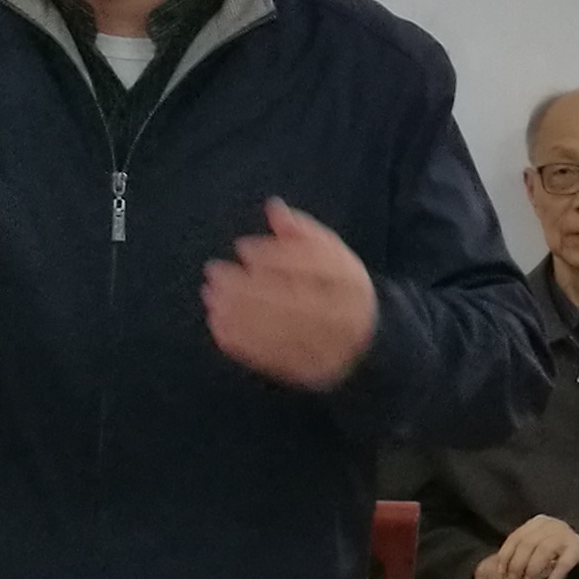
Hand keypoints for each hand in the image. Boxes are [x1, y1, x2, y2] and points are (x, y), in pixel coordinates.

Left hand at [202, 199, 377, 390]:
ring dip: (239, 315)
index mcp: (349, 281)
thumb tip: (274, 207)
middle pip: (292, 300)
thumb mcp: (330, 254)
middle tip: (214, 274)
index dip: (274, 256)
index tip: (242, 247)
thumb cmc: (338, 287)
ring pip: (279, 331)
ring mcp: (326, 347)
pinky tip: (218, 326)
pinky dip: (242, 343)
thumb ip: (301, 232)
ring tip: (211, 299)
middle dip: (247, 287)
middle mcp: (343, 315)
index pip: (312, 266)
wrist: (367, 339)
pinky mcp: (309, 371)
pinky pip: (272, 358)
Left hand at [484, 515, 578, 578]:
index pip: (516, 537)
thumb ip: (521, 556)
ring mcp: (566, 534)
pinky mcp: (578, 548)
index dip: (505, 557)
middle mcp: (552, 524)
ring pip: (543, 551)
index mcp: (537, 522)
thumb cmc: (555, 555)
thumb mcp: (536, 550)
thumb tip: (502, 575)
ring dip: (532, 570)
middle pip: (527, 544)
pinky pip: (564, 563)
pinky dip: (554, 577)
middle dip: (517, 566)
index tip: (501, 574)